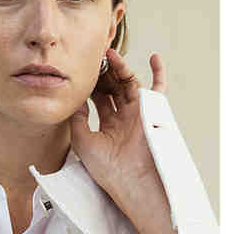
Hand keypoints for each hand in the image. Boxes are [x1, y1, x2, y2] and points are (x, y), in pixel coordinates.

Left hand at [69, 48, 167, 196]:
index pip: (99, 97)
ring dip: (120, 68)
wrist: (130, 180)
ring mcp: (140, 114)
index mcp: (109, 126)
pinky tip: (154, 57)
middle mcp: (125, 118)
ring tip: (109, 54)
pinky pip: (159, 90)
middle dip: (104, 72)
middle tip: (95, 57)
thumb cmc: (107, 168)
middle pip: (114, 87)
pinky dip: (159, 74)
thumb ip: (77, 118)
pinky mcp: (153, 113)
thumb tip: (74, 99)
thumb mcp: (83, 141)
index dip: (91, 83)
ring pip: (130, 84)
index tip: (81, 70)